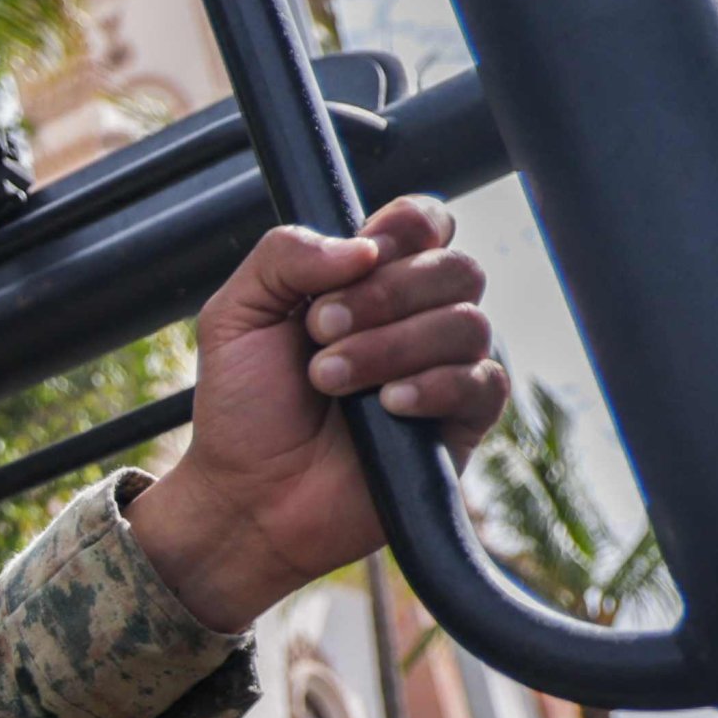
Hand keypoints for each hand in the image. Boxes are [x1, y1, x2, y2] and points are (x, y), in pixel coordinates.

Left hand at [129, 193, 512, 631]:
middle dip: (384, 295)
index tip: (358, 258)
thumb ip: (282, 256)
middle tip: (318, 331)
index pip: (424, 223)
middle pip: (455, 269)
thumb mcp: (234, 315)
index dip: (405, 228)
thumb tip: (360, 245)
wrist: (247, 495)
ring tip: (328, 379)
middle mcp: (416, 317)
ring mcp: (444, 369)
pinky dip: (431, 386)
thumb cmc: (243, 407)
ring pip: (468, 324)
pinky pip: (482, 384)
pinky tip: (387, 405)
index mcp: (368, 280)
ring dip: (390, 346)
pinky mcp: (460, 424)